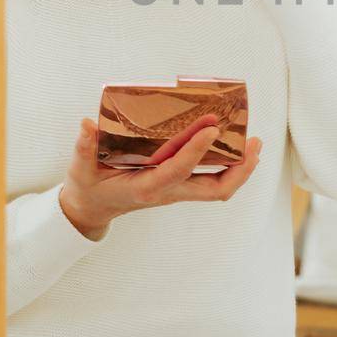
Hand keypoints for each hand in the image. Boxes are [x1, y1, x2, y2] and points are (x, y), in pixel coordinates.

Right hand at [58, 113, 262, 239]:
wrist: (90, 211)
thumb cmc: (88, 187)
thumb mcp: (80, 169)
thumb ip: (84, 148)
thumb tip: (87, 124)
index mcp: (146, 187)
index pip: (178, 170)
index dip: (196, 150)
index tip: (210, 129)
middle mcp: (167, 192)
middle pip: (214, 190)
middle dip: (239, 170)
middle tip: (254, 143)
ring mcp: (176, 192)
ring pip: (218, 189)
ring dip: (240, 170)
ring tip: (255, 144)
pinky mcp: (179, 187)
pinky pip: (211, 182)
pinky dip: (229, 168)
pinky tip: (236, 148)